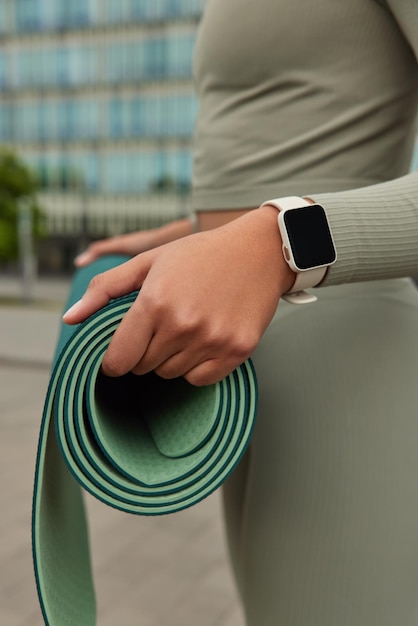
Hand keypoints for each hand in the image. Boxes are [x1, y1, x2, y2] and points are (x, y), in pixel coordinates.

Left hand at [63, 206, 294, 385]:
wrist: (258, 251)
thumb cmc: (198, 254)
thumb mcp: (148, 261)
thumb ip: (104, 289)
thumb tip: (68, 319)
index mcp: (154, 302)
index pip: (118, 360)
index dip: (114, 360)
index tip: (121, 352)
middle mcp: (182, 325)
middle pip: (143, 367)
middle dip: (144, 352)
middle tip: (161, 325)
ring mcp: (212, 340)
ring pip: (170, 374)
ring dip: (170, 358)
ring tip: (185, 327)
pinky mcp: (237, 351)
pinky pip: (200, 380)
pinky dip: (196, 367)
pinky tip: (204, 339)